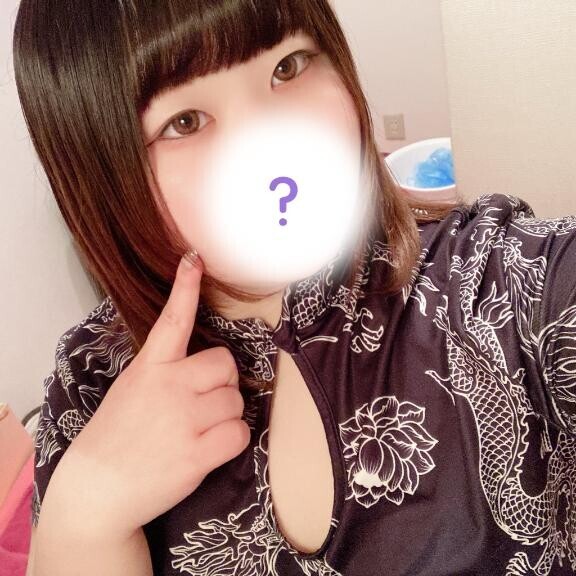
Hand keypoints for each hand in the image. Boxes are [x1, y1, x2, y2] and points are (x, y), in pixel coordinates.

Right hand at [53, 253, 249, 536]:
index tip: (193, 261)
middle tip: (201, 404)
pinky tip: (209, 448)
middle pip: (225, 364)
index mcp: (150, 367)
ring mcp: (184, 419)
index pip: (172, 320)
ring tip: (198, 431)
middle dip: (221, 383)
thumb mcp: (132, 388)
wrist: (100, 489)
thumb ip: (164, 370)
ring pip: (236, 399)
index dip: (185, 289)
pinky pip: (240, 432)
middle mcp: (169, 386)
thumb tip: (206, 365)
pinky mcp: (198, 452)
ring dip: (226, 414)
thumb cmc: (116, 435)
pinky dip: (232, 440)